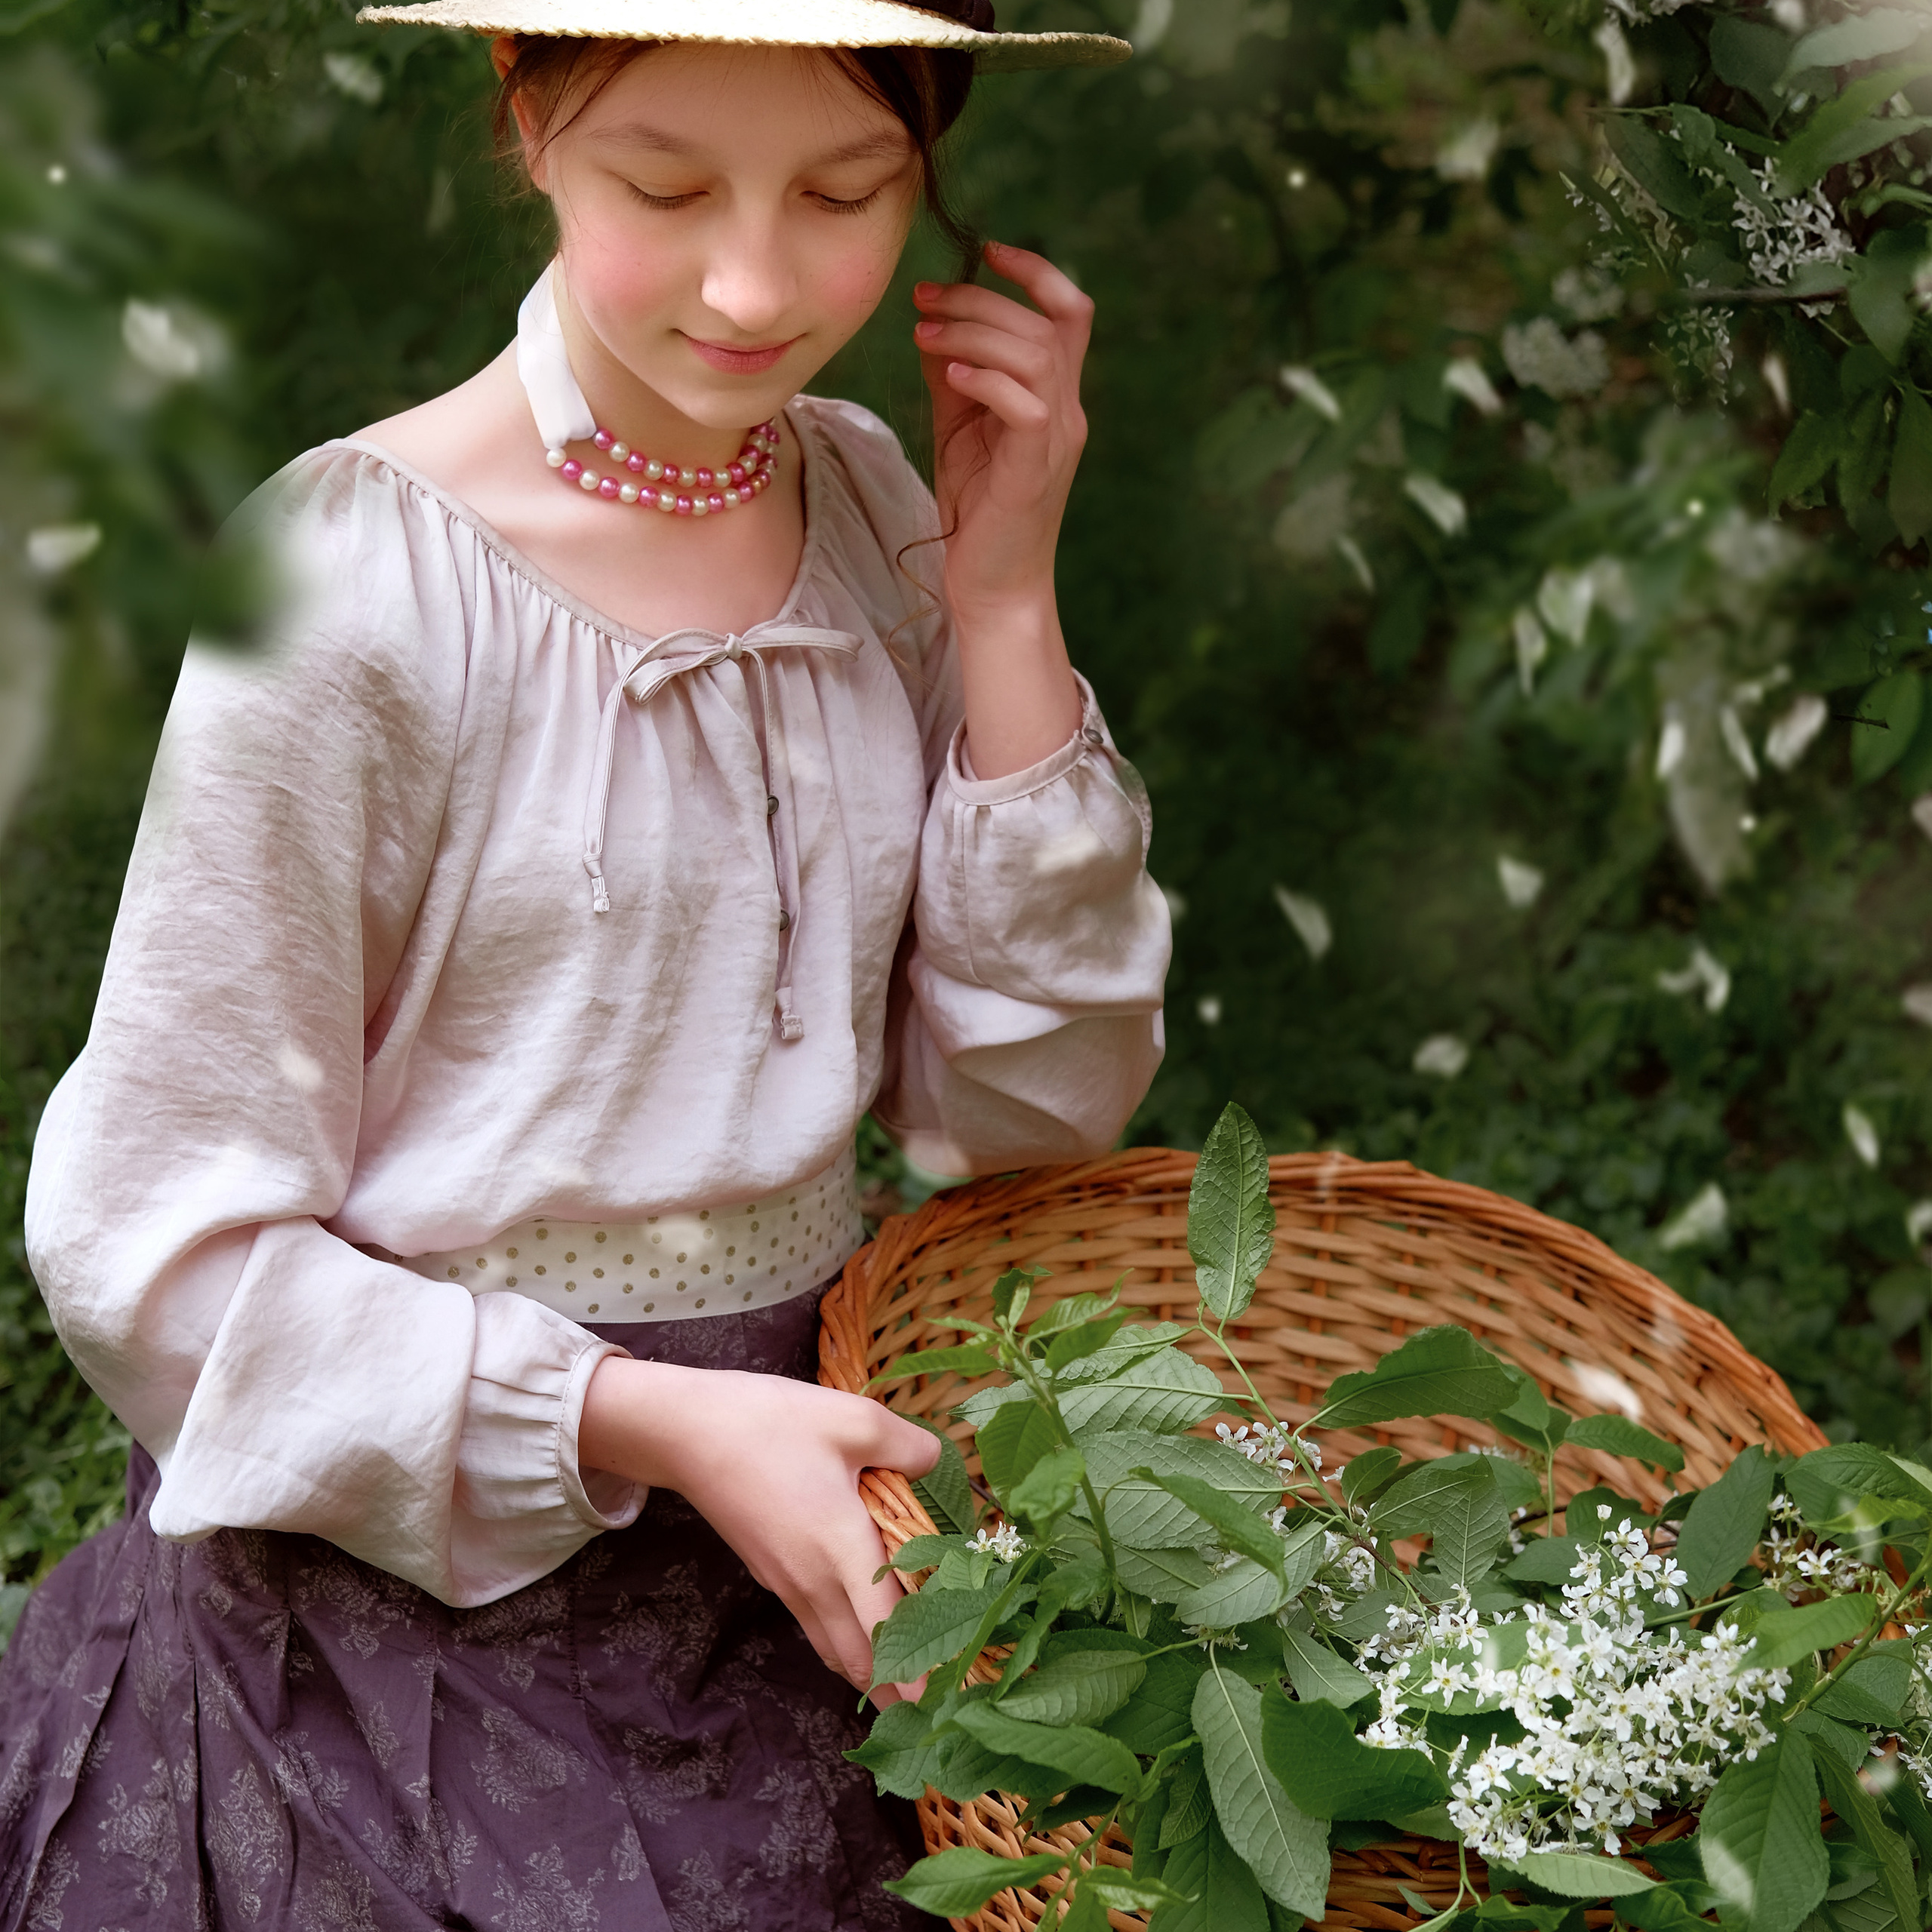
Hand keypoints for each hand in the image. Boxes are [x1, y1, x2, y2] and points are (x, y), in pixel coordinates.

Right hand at [578, 1357, 940, 1703]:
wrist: (689, 1434)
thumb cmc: (773, 1423)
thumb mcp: (854, 1419)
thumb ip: (908, 1447)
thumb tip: (936, 1464)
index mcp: (841, 1546)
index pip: (885, 1627)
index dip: (914, 1669)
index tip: (942, 1702)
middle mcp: (814, 1579)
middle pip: (859, 1658)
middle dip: (896, 1692)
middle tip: (936, 1704)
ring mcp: (787, 1583)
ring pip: (834, 1648)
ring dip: (869, 1673)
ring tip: (905, 1688)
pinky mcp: (770, 1574)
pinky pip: (816, 1626)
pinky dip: (845, 1644)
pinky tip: (862, 1631)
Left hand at [913, 240, 1091, 622]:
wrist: (993, 585)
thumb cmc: (978, 510)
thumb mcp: (960, 428)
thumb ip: (955, 376)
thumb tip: (933, 324)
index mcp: (1054, 396)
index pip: (1069, 312)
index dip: (1036, 271)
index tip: (985, 251)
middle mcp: (1066, 411)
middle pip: (1045, 323)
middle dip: (981, 300)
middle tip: (926, 302)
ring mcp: (1055, 441)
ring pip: (1037, 354)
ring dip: (976, 334)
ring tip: (927, 336)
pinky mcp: (1034, 471)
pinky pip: (1028, 405)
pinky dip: (988, 381)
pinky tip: (950, 377)